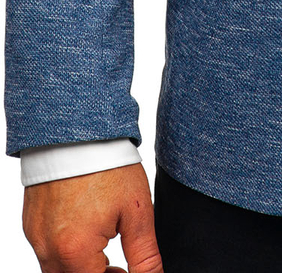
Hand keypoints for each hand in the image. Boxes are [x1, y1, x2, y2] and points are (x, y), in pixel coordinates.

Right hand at [22, 163, 162, 272]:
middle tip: (118, 264)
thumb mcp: (137, 212)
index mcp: (75, 252)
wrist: (78, 129)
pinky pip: (46, 250)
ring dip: (80, 266)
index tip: (127, 269)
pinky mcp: (30, 223)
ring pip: (56, 270)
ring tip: (104, 242)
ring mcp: (36, 236)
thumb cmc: (108, 166)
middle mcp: (48, 250)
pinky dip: (66, 249)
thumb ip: (144, 255)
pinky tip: (85, 227)